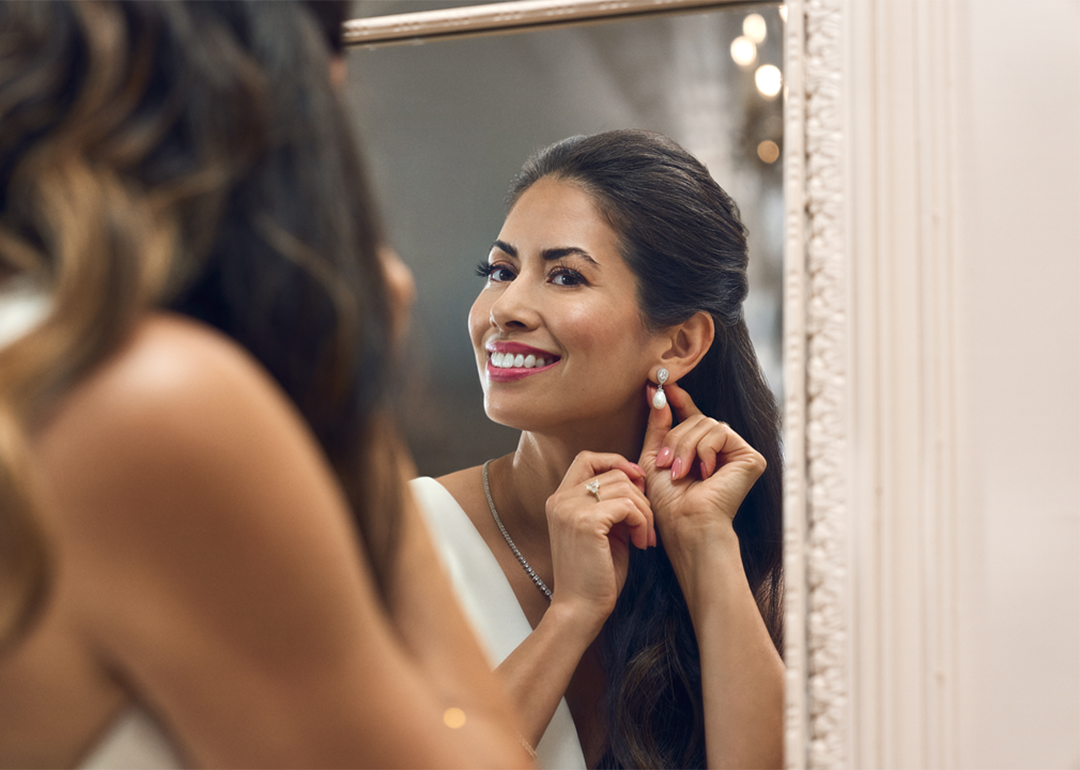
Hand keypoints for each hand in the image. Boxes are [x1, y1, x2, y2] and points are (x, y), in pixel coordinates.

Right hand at [545, 452, 653, 631]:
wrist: (579, 610)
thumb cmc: (595, 576)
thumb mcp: (603, 531)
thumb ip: (613, 504)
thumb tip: (637, 479)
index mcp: (559, 500)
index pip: (587, 458)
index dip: (616, 462)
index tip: (637, 483)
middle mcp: (560, 499)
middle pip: (613, 473)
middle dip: (640, 497)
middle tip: (647, 527)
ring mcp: (570, 509)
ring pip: (624, 487)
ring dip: (644, 512)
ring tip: (645, 538)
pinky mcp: (586, 522)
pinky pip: (628, 506)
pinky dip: (643, 523)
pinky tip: (641, 544)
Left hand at [639, 380, 765, 555]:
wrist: (686, 524)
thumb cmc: (668, 502)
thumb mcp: (655, 458)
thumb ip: (659, 426)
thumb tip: (658, 393)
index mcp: (700, 450)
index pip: (692, 416)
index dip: (678, 399)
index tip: (660, 384)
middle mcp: (721, 450)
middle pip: (697, 419)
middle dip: (676, 438)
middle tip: (666, 463)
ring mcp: (737, 453)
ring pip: (707, 424)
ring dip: (686, 447)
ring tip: (679, 472)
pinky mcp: (750, 458)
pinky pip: (721, 432)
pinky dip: (705, 450)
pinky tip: (704, 473)